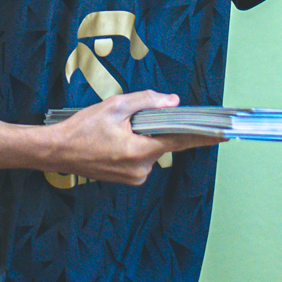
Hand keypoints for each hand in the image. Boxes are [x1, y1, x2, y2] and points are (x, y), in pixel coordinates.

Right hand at [42, 91, 219, 184]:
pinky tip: (116, 140)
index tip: (224, 133)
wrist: (56, 151)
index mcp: (140, 151)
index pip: (180, 141)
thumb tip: (172, 101)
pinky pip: (142, 159)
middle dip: (157, 128)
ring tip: (116, 130)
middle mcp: (141, 169)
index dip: (203, 136)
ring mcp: (134, 177)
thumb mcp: (115, 106)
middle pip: (164, 143)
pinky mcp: (128, 179)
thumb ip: (146, 102)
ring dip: (144, 138)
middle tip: (133, 117)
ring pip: (153, 150)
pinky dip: (137, 147)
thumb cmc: (82, 128)